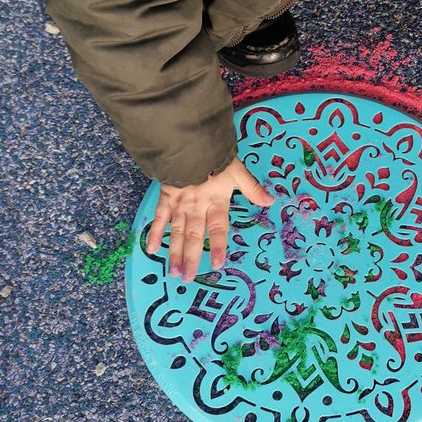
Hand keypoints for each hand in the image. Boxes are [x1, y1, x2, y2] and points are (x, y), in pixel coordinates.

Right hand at [145, 157, 274, 281]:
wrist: (188, 142)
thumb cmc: (214, 156)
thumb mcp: (237, 170)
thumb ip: (252, 189)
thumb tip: (271, 202)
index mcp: (215, 202)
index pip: (218, 229)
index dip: (218, 246)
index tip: (217, 265)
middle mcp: (196, 208)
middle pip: (194, 237)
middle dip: (191, 259)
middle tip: (188, 278)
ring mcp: (179, 205)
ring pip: (176, 233)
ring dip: (174, 253)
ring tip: (174, 272)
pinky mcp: (165, 198)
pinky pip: (158, 218)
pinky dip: (153, 233)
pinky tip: (150, 249)